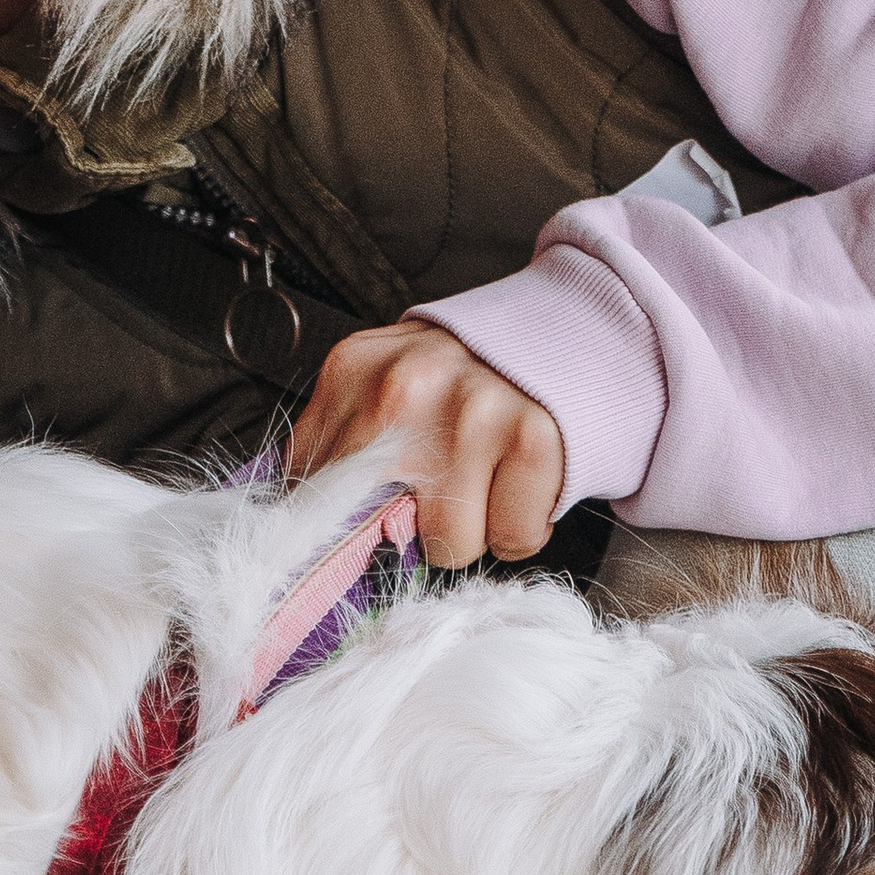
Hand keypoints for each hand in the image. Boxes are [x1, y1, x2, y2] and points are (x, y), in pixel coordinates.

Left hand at [288, 322, 564, 569]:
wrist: (565, 328)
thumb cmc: (466, 376)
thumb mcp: (382, 384)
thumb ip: (340, 446)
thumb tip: (311, 533)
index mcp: (352, 373)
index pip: (309, 490)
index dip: (344, 519)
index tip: (370, 516)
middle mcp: (403, 391)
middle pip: (373, 530)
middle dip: (407, 527)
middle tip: (438, 488)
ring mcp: (471, 415)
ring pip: (449, 546)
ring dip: (473, 528)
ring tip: (486, 477)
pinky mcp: (533, 440)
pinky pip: (513, 539)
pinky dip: (522, 525)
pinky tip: (520, 480)